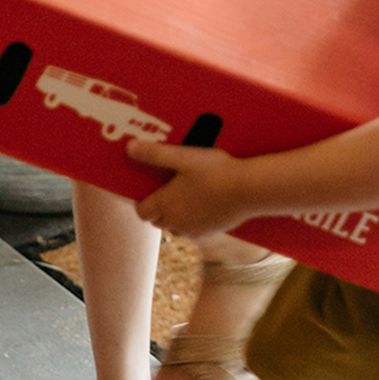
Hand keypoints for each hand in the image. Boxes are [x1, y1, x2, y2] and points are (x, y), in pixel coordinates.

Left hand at [130, 140, 250, 236]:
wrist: (249, 189)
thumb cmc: (214, 171)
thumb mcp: (182, 157)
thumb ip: (154, 154)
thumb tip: (129, 148)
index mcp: (164, 205)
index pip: (141, 211)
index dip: (141, 200)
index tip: (149, 186)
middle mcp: (176, 222)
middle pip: (157, 220)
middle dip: (158, 207)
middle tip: (168, 186)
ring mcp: (194, 230)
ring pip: (175, 226)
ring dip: (175, 214)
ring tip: (186, 193)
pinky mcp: (210, 231)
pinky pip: (193, 228)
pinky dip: (193, 218)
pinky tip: (204, 200)